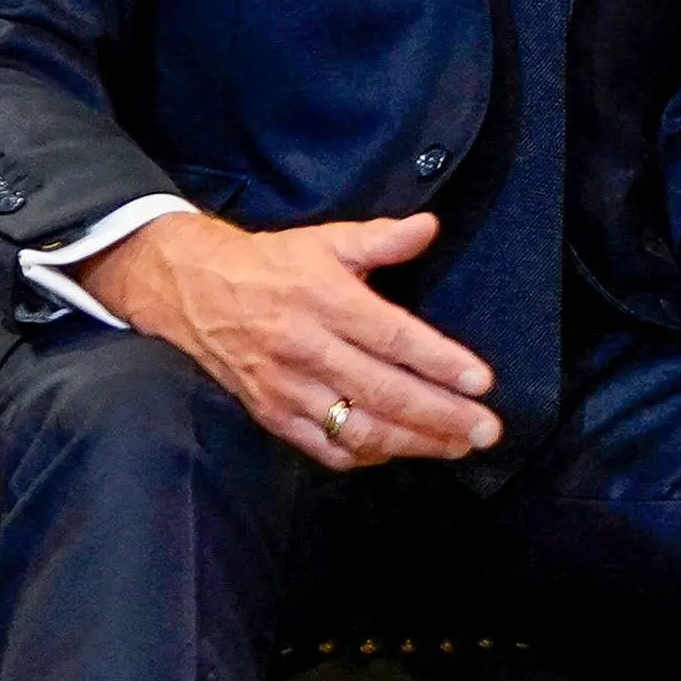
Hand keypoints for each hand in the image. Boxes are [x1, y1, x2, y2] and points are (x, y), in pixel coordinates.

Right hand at [77, 208, 500, 472]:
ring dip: (412, 443)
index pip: (392, 337)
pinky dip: (363, 454)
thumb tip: (429, 226)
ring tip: (457, 447)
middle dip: (441, 416)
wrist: (193, 290)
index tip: (482, 382)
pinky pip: (322, 447)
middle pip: (382, 392)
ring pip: (355, 428)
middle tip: (487, 430)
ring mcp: (285, 388)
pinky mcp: (269, 414)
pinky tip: (398, 450)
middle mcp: (305, 348)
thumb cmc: (272, 265)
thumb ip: (381, 239)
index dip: (439, 361)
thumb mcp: (326, 240)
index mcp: (324, 300)